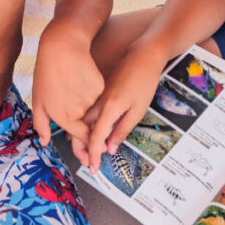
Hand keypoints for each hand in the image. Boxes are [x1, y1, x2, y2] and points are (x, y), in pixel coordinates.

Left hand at [31, 22, 102, 147]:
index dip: (86, 148)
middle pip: (89, 129)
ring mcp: (91, 100)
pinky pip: (98, 98)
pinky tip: (83, 84)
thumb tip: (44, 142)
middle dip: (91, 136)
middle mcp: (79, 112)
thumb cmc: (46, 73)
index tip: (89, 155)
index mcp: (64, 117)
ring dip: (89, 111)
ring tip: (78, 96)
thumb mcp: (38, 101)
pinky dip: (93, 96)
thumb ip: (41, 125)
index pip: (80, 138)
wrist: (62, 48)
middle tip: (91, 139)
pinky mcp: (100, 88)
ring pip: (94, 112)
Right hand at [81, 44, 166, 171]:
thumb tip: (110, 149)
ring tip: (86, 153)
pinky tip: (86, 133)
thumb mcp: (137, 111)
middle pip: (82, 131)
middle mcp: (97, 103)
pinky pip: (85, 112)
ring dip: (81, 138)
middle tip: (87, 164)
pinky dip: (83, 125)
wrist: (141, 56)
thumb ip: (121, 131)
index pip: (95, 138)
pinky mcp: (97, 92)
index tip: (94, 168)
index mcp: (108, 108)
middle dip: (82, 150)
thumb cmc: (143, 83)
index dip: (93, 155)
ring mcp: (95, 96)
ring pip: (81, 122)